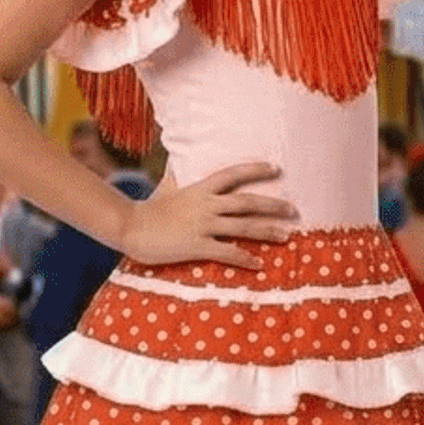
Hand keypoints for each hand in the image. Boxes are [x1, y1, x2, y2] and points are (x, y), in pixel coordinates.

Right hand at [119, 163, 296, 271]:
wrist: (129, 227)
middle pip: (247, 202)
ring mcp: (203, 225)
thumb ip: (179, 176)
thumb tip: (178, 160)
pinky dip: (245, 258)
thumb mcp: (167, 187)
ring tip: (287, 236)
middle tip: (293, 210)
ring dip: (267, 231)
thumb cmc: (148, 209)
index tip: (276, 169)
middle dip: (273, 205)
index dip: (256, 170)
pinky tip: (259, 264)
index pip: (233, 174)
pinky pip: (227, 252)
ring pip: (243, 227)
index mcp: (200, 189)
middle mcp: (206, 205)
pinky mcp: (197, 246)